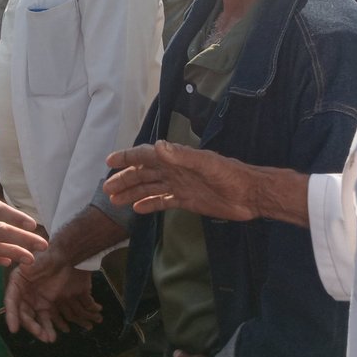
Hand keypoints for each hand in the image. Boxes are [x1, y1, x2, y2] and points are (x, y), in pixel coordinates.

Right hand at [5, 248, 101, 341]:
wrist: (65, 255)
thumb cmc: (46, 255)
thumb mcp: (32, 261)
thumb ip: (26, 268)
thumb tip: (22, 273)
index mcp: (17, 285)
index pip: (11, 302)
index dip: (11, 316)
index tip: (14, 329)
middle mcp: (25, 296)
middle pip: (25, 315)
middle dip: (32, 327)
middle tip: (42, 335)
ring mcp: (38, 301)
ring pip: (38, 320)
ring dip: (43, 330)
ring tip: (50, 338)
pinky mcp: (50, 305)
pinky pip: (50, 318)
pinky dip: (53, 326)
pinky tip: (58, 332)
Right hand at [105, 141, 256, 219]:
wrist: (250, 194)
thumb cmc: (230, 176)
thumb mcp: (206, 164)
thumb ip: (182, 155)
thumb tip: (158, 146)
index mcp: (176, 159)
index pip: (146, 155)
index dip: (127, 157)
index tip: (110, 161)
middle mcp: (175, 171)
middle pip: (143, 173)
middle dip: (125, 179)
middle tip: (106, 189)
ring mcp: (180, 186)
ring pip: (150, 187)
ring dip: (133, 192)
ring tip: (115, 200)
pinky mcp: (187, 201)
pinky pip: (163, 201)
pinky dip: (149, 204)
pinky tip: (138, 209)